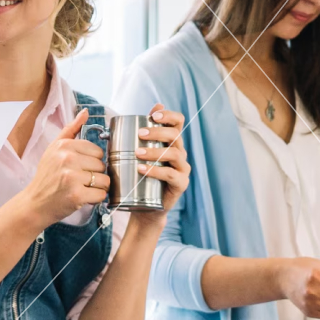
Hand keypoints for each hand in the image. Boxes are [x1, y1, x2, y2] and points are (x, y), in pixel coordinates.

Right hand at [17, 109, 108, 228]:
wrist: (35, 203)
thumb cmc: (47, 176)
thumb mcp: (54, 149)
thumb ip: (70, 129)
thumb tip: (85, 112)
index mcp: (64, 145)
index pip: (97, 150)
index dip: (91, 161)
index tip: (80, 168)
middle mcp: (68, 159)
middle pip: (101, 165)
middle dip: (95, 175)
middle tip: (80, 180)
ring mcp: (72, 177)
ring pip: (104, 180)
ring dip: (97, 187)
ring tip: (82, 188)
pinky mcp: (76, 195)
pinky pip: (101, 194)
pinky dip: (95, 198)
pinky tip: (83, 197)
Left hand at [130, 105, 190, 220]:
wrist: (146, 206)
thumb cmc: (142, 175)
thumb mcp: (140, 153)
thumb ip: (141, 134)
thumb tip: (141, 113)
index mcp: (172, 141)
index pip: (178, 122)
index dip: (169, 115)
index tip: (154, 115)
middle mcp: (180, 152)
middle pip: (175, 135)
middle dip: (157, 132)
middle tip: (140, 134)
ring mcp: (182, 168)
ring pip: (174, 154)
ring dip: (154, 151)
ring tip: (137, 153)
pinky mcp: (181, 183)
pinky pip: (170, 174)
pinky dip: (155, 170)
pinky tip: (141, 169)